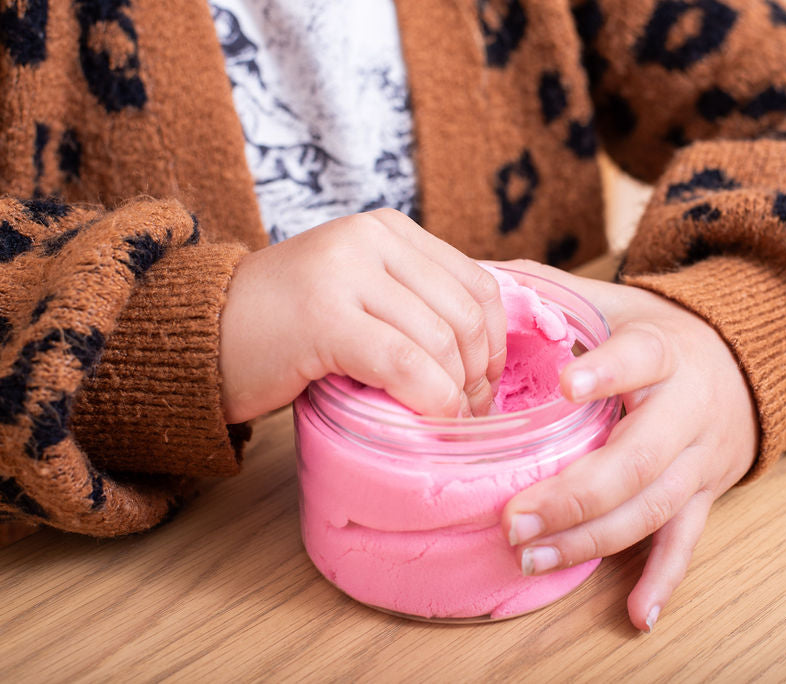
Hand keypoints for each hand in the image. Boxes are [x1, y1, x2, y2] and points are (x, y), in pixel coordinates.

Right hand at [219, 209, 506, 422]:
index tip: (484, 384)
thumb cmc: (281, 330)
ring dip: (456, 396)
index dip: (495, 343)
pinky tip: (429, 424)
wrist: (192, 337)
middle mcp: (371, 239)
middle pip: (466, 315)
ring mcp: (346, 273)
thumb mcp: (356, 296)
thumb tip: (483, 353)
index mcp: (387, 229)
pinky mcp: (324, 317)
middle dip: (479, 376)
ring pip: (442, 342)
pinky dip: (431, 401)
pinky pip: (406, 364)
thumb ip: (410, 303)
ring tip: (445, 424)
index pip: (478, 284)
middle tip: (467, 414)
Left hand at [497, 260, 757, 631]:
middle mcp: (689, 409)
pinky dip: (663, 578)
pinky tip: (638, 615)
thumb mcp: (620, 302)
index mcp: (665, 351)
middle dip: (576, 494)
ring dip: (594, 540)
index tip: (566, 387)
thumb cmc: (660, 334)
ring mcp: (700, 459)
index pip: (639, 358)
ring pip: (654, 508)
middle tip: (513, 518)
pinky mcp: (706, 494)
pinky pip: (687, 541)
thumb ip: (555, 291)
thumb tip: (481, 275)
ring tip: (531, 557)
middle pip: (639, 459)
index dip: (608, 373)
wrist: (745, 365)